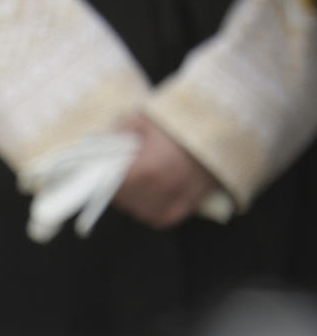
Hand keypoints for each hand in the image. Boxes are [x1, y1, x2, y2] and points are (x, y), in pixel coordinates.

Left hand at [113, 113, 221, 230]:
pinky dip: (154, 211)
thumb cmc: (186, 120)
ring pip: (141, 213)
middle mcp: (160, 190)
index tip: (106, 169)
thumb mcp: (148, 118)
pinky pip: (162, 217)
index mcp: (146, 171)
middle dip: (120, 188)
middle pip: (125, 202)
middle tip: (123, 174)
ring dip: (135, 202)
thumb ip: (122, 131)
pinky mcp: (191, 206)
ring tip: (140, 183)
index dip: (106, 177)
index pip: (111, 186)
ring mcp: (177, 200)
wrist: (229, 125)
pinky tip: (153, 196)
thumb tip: (104, 142)